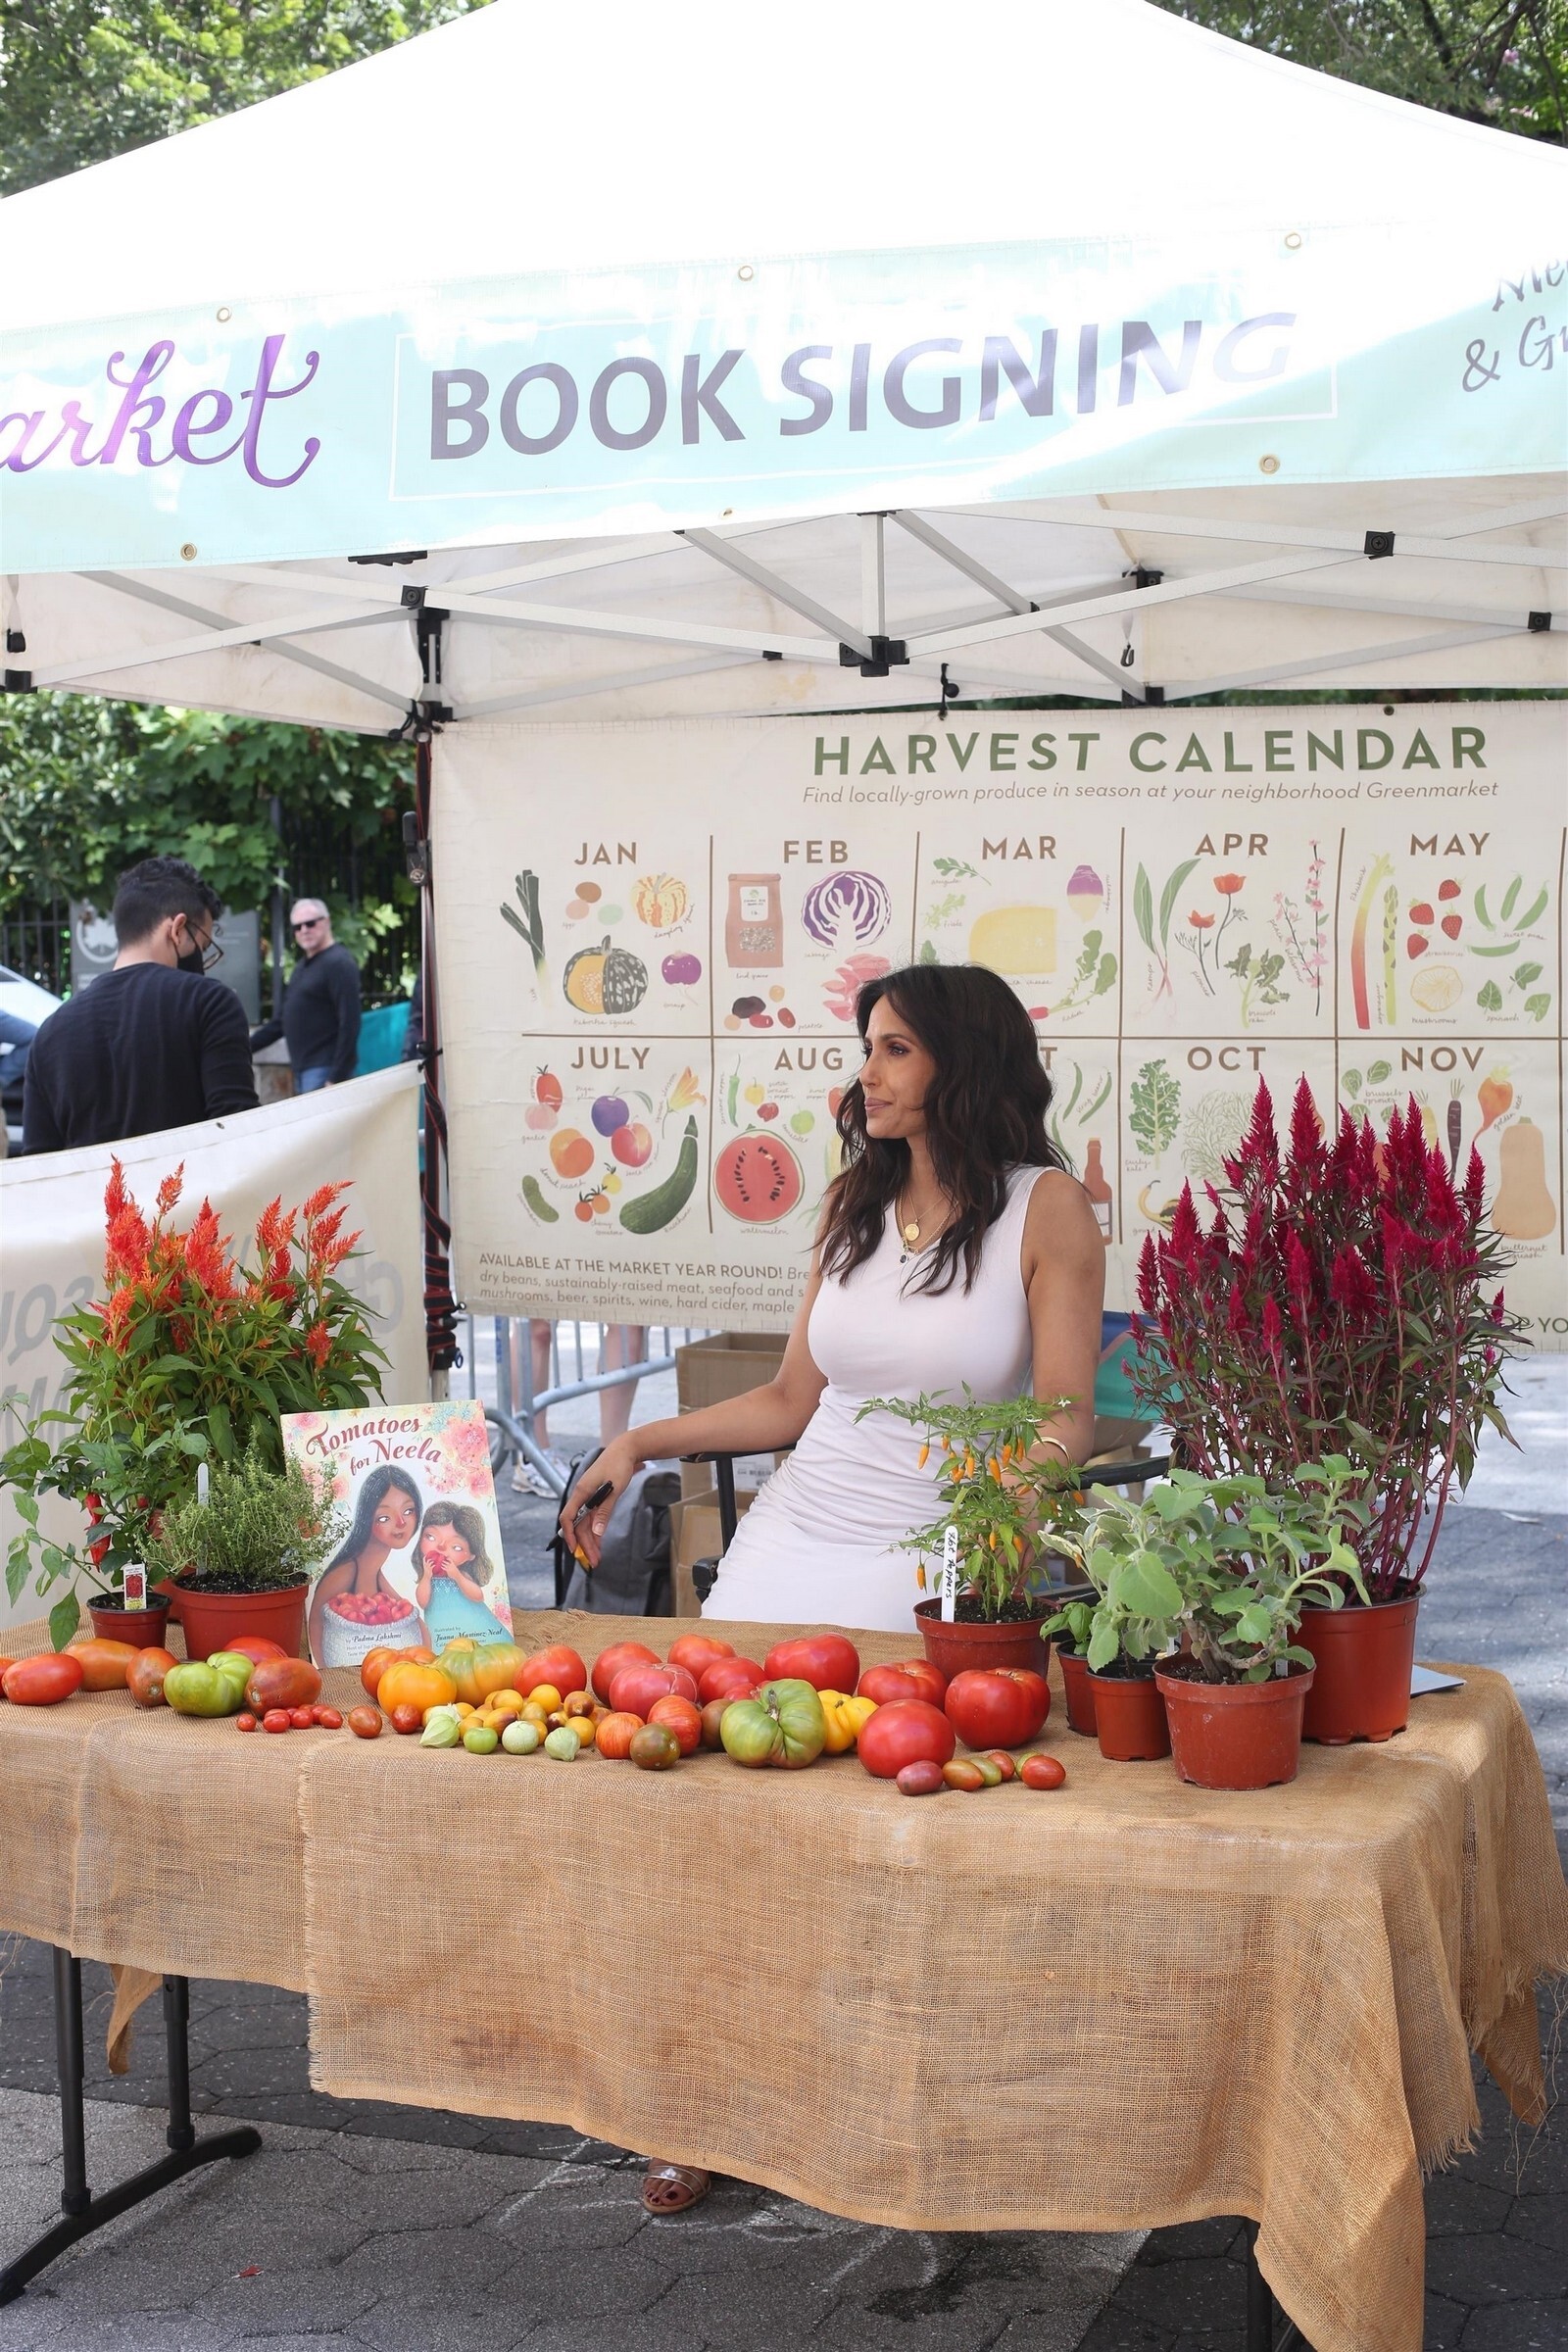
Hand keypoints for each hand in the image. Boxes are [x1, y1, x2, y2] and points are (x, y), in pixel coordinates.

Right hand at [557, 1436, 641, 1568]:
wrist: (625, 1450)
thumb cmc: (618, 1466)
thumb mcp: (613, 1490)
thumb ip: (604, 1511)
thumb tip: (597, 1532)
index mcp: (581, 1492)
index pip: (568, 1517)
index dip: (568, 1534)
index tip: (574, 1548)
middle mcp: (582, 1496)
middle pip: (579, 1525)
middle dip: (584, 1543)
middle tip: (593, 1561)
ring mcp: (589, 1497)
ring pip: (586, 1523)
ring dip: (590, 1540)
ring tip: (596, 1556)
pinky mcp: (597, 1497)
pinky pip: (593, 1518)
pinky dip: (596, 1530)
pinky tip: (599, 1542)